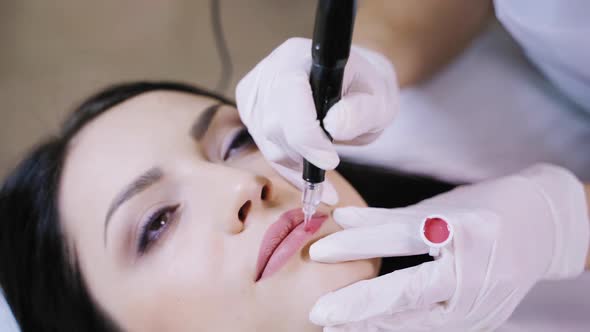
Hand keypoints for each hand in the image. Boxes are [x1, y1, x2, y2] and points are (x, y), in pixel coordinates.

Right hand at [236, 38, 398, 203]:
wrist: (352, 88)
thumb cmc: (365, 90)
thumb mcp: (378, 100)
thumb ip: (360, 111)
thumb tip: (334, 125)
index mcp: (298, 56)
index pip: (289, 94)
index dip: (306, 133)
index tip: (330, 160)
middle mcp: (269, 72)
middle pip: (275, 124)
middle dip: (305, 152)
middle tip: (332, 161)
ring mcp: (255, 95)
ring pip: (269, 144)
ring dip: (299, 162)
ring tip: (325, 167)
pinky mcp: (252, 116)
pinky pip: (268, 153)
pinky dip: (291, 171)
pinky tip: (311, 178)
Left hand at [309, 164, 588, 330]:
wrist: (543, 230)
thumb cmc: (486, 208)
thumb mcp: (438, 207)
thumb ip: (390, 219)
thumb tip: (341, 220)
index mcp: (465, 230)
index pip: (399, 239)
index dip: (356, 245)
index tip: (318, 253)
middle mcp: (476, 271)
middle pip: (407, 294)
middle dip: (358, 307)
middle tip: (319, 313)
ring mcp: (482, 304)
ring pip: (416, 322)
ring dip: (372, 326)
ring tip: (335, 327)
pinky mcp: (482, 322)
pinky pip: (431, 330)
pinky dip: (397, 329)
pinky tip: (368, 329)